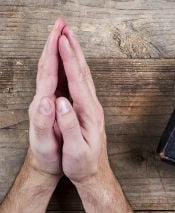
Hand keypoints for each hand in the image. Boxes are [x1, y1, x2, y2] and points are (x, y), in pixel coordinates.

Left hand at [28, 18, 65, 176]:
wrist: (45, 164)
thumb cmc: (48, 155)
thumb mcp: (45, 144)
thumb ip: (45, 122)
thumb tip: (49, 100)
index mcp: (44, 105)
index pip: (49, 73)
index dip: (55, 53)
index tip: (61, 34)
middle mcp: (44, 99)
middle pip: (48, 65)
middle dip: (54, 43)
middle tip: (62, 24)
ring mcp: (49, 100)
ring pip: (52, 70)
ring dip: (57, 50)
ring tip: (64, 36)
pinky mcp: (54, 103)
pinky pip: (57, 79)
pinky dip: (62, 65)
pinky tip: (67, 60)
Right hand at [56, 25, 107, 182]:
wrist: (94, 172)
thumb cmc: (83, 163)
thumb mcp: (76, 149)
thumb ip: (70, 125)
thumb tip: (62, 102)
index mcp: (88, 112)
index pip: (77, 81)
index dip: (69, 60)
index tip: (62, 41)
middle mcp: (93, 106)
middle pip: (83, 72)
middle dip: (74, 49)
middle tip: (66, 29)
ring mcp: (92, 106)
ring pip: (84, 75)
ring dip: (77, 55)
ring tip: (69, 38)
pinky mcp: (89, 109)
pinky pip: (83, 83)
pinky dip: (77, 68)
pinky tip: (73, 62)